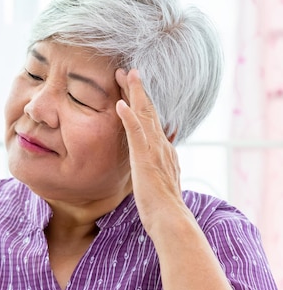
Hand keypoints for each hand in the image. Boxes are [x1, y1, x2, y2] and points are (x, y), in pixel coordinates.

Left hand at [114, 69, 185, 232]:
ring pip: (145, 115)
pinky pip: (136, 134)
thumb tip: (154, 162)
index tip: (132, 87)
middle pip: (149, 111)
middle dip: (137, 89)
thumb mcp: (157, 180)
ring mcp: (154, 150)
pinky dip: (129, 117)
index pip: (151, 120)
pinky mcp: (145, 159)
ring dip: (134, 93)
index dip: (142, 102)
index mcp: (162, 150)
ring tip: (125, 75)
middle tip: (128, 70)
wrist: (170, 219)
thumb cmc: (161, 206)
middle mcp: (161, 145)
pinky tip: (120, 104)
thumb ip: (156, 167)